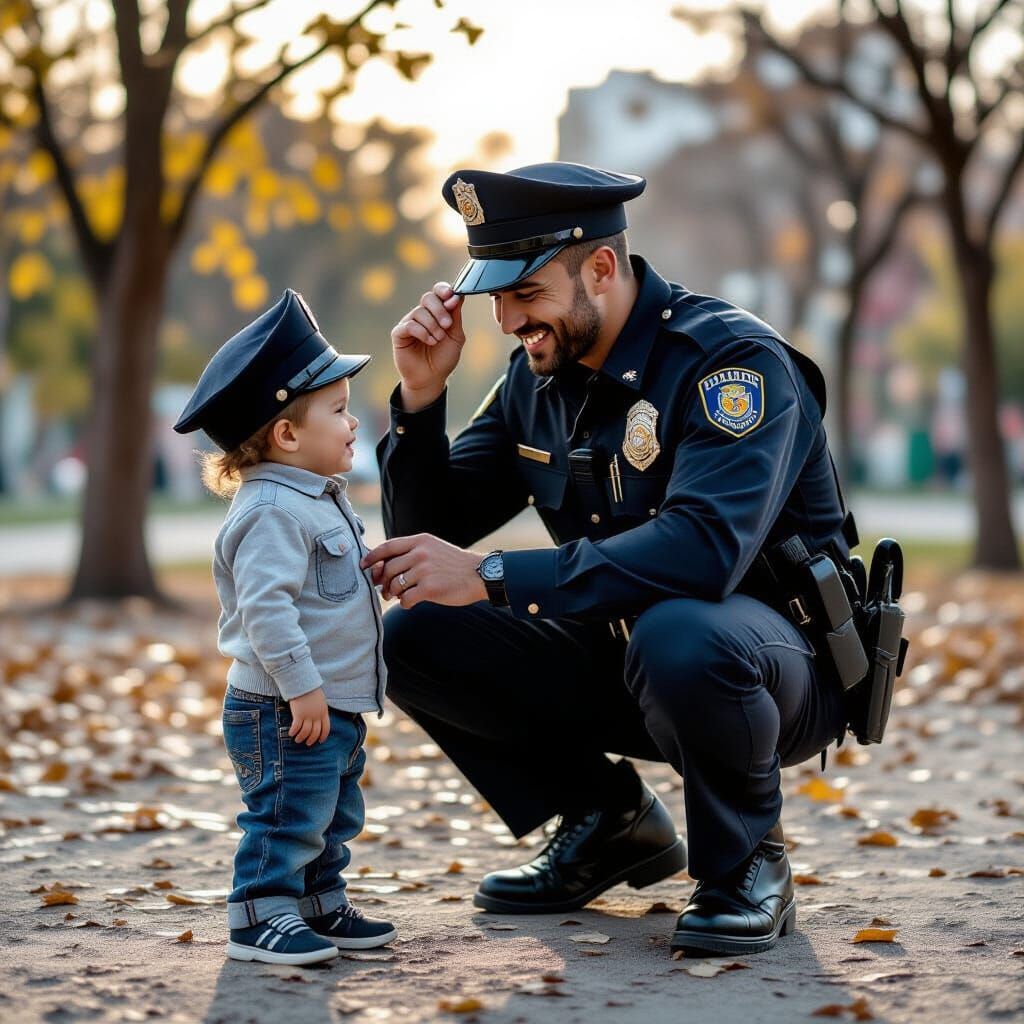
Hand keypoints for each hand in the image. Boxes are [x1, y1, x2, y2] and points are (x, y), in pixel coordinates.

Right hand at [288, 688, 329, 745]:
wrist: (303, 683)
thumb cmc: (311, 689)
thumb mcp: (320, 700)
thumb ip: (320, 709)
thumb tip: (318, 717)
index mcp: (324, 712)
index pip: (326, 728)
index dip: (323, 736)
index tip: (320, 741)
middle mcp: (317, 715)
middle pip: (315, 732)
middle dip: (312, 739)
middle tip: (308, 743)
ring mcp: (308, 715)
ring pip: (306, 732)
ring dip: (301, 738)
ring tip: (297, 739)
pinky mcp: (298, 714)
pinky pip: (296, 727)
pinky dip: (293, 732)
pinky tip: (291, 733)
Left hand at [360, 533, 486, 608]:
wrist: (479, 574)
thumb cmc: (454, 564)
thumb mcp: (433, 548)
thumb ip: (412, 552)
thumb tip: (383, 566)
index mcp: (420, 542)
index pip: (387, 547)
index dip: (371, 557)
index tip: (363, 566)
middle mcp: (420, 553)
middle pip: (388, 569)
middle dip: (381, 582)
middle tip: (384, 591)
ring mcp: (424, 571)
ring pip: (394, 585)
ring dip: (392, 594)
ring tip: (398, 597)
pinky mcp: (429, 588)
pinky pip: (405, 599)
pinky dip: (404, 604)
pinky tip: (410, 603)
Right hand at [391, 283, 465, 410]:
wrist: (431, 378)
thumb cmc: (444, 358)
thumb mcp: (456, 336)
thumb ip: (456, 316)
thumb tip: (457, 295)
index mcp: (437, 312)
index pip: (438, 291)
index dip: (444, 290)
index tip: (452, 297)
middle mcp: (422, 314)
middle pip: (428, 298)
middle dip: (440, 310)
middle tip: (447, 325)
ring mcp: (409, 323)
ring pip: (419, 311)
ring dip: (432, 326)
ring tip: (438, 340)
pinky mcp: (399, 333)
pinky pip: (409, 325)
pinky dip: (422, 332)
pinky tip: (429, 342)